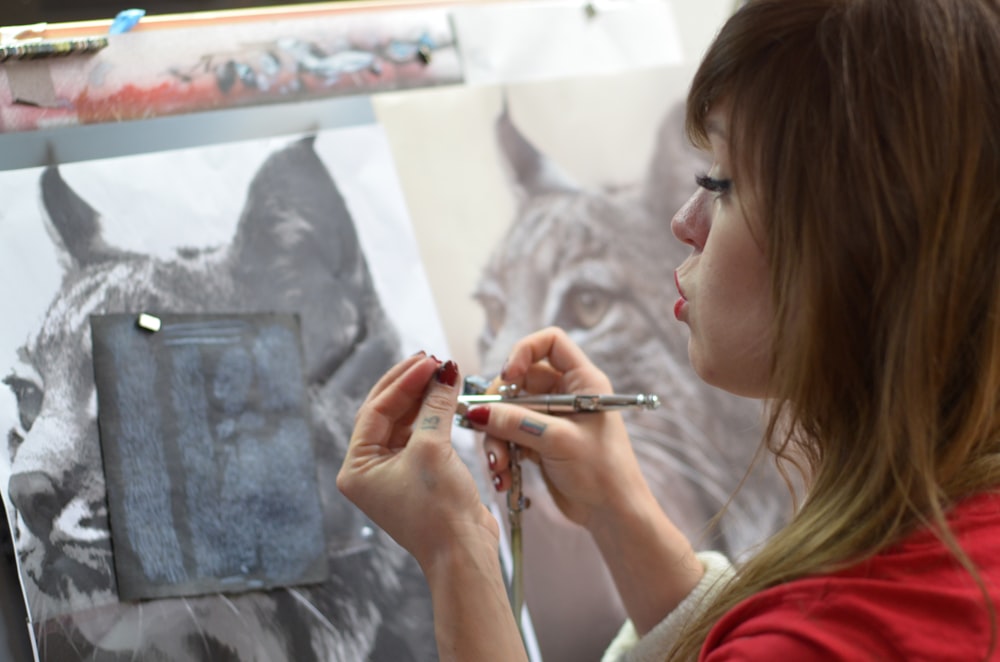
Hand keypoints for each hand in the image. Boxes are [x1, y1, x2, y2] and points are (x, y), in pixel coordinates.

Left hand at [337, 353, 497, 568]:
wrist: (463, 553)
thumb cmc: (438, 512)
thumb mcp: (433, 449)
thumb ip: (436, 406)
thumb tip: (445, 372)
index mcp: (356, 468)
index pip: (375, 411)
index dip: (402, 382)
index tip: (428, 362)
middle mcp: (369, 470)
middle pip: (386, 413)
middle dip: (410, 385)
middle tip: (433, 361)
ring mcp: (393, 473)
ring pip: (404, 422)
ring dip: (423, 397)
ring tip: (443, 373)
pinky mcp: (417, 475)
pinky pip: (420, 435)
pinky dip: (433, 415)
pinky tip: (446, 396)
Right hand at [469, 327, 650, 528]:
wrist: (613, 515)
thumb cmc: (603, 472)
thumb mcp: (558, 442)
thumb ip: (517, 422)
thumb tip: (479, 412)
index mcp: (582, 381)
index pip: (550, 343)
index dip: (524, 351)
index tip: (506, 376)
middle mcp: (565, 394)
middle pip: (519, 380)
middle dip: (500, 407)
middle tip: (487, 427)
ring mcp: (551, 419)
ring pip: (509, 412)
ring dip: (497, 437)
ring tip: (498, 465)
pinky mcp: (540, 442)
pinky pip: (510, 436)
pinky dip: (503, 454)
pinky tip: (504, 477)